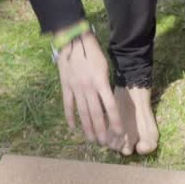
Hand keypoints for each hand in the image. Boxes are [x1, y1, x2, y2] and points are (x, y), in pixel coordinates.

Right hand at [56, 30, 119, 144]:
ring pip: (82, 112)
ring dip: (87, 127)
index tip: (119, 132)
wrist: (72, 39)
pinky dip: (70, 117)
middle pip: (96, 113)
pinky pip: (68, 104)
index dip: (115, 121)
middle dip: (101, 130)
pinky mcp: (65, 86)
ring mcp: (75, 88)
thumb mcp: (104, 64)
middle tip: (104, 144)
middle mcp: (87, 87)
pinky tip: (73, 127)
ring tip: (91, 139)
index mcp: (100, 81)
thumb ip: (105, 83)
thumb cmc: (92, 50)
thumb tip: (109, 100)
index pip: (110, 106)